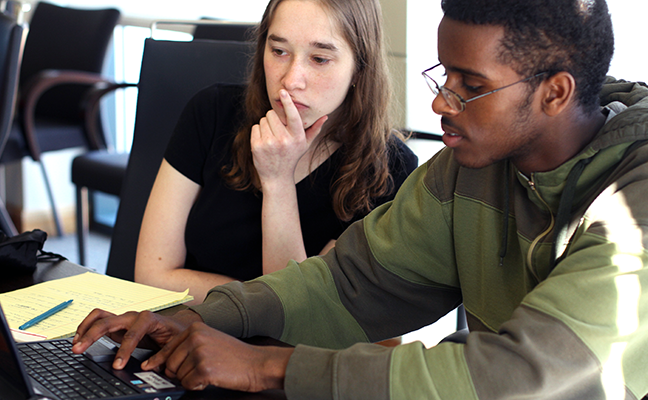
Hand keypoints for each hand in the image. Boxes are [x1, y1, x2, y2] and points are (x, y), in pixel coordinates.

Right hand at [72, 308, 201, 369]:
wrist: (176, 327)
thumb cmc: (175, 334)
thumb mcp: (173, 346)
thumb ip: (162, 356)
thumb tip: (149, 368)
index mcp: (149, 319)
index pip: (133, 334)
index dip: (124, 350)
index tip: (117, 365)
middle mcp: (134, 316)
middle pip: (109, 321)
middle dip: (93, 335)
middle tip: (79, 350)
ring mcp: (124, 319)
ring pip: (100, 316)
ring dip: (86, 328)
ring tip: (76, 344)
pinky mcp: (117, 324)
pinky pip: (99, 320)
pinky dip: (87, 327)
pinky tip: (80, 339)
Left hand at [143, 322, 292, 391]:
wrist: (257, 363)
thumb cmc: (236, 355)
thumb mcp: (210, 341)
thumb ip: (188, 347)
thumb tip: (162, 362)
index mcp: (195, 329)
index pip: (168, 348)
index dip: (158, 361)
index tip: (149, 367)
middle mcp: (195, 338)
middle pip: (169, 364)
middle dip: (179, 373)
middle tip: (199, 372)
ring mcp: (199, 353)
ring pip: (178, 375)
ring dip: (191, 379)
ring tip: (210, 372)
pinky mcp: (204, 369)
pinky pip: (188, 384)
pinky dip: (198, 386)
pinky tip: (212, 378)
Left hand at [251, 89, 327, 187]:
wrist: (277, 176)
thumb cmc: (292, 156)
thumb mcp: (305, 144)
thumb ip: (314, 129)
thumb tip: (325, 116)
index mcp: (297, 137)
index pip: (293, 116)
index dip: (288, 103)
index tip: (283, 92)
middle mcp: (284, 140)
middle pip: (272, 114)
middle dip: (273, 119)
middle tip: (277, 131)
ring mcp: (270, 143)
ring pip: (263, 119)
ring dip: (266, 125)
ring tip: (271, 138)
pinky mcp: (257, 146)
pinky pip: (255, 127)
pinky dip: (258, 132)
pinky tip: (264, 142)